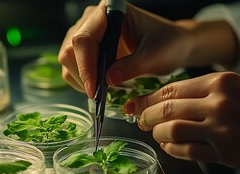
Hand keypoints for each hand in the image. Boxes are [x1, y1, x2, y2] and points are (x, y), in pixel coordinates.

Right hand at [58, 1, 193, 97]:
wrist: (171, 45)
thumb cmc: (166, 44)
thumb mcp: (154, 56)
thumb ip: (132, 66)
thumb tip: (107, 79)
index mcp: (108, 11)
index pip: (84, 39)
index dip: (86, 66)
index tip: (94, 90)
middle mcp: (92, 19)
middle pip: (70, 49)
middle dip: (83, 75)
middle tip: (99, 95)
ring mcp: (87, 33)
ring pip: (68, 59)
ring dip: (81, 79)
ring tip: (101, 91)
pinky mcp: (87, 48)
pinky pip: (73, 66)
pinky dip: (83, 80)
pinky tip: (99, 86)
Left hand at [124, 72, 239, 173]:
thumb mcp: (235, 89)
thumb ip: (202, 93)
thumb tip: (164, 100)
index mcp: (220, 82)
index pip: (171, 88)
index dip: (148, 98)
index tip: (138, 104)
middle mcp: (219, 102)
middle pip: (167, 108)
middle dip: (147, 116)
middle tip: (141, 121)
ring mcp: (222, 129)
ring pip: (172, 129)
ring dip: (158, 133)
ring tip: (156, 134)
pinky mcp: (226, 152)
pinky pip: (187, 151)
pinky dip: (172, 149)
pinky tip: (170, 147)